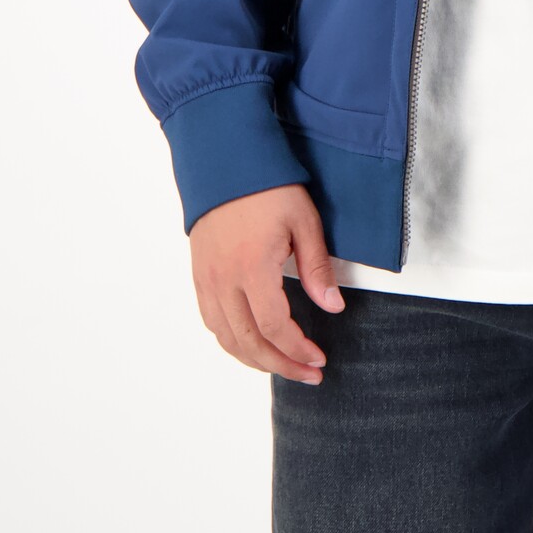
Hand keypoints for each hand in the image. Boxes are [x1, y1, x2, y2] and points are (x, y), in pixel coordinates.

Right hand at [189, 183, 345, 383]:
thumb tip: (333, 306)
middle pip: (249, 343)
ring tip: (282, 365)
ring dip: (255, 359)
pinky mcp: (199, 275)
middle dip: (281, 365)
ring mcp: (207, 280)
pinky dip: (232, 341)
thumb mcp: (304, 221)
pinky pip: (211, 321)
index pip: (275, 327)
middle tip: (308, 373)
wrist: (224, 159)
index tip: (319, 358)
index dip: (298, 350)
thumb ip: (317, 268)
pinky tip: (251, 344)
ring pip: (226, 338)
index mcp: (252, 268)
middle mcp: (224, 281)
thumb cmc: (268, 186)